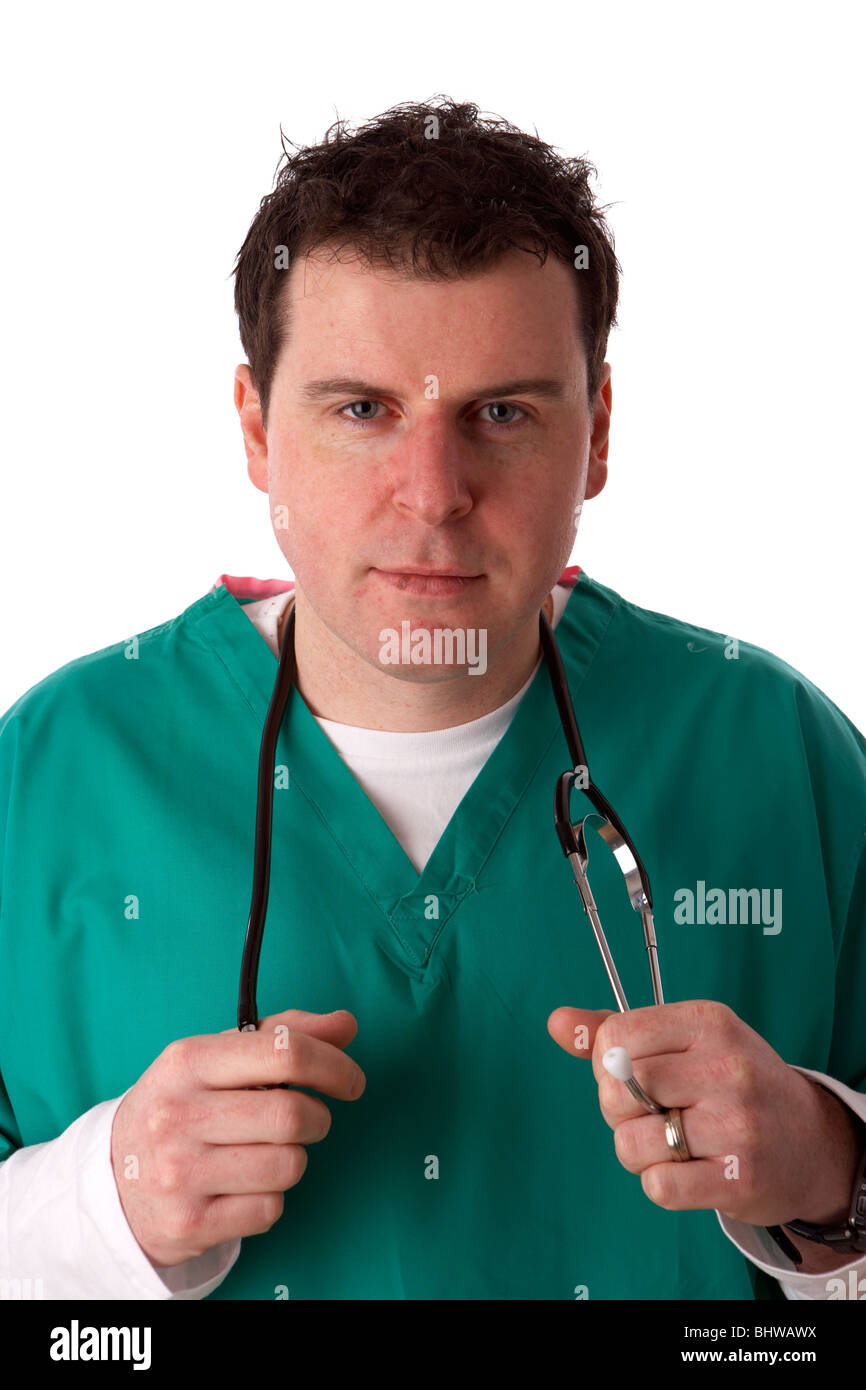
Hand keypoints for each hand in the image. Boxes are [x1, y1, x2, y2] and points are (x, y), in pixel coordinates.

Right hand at [110, 1008, 364, 1267]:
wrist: (112, 1178)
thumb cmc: (182, 1106)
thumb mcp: (217, 1059)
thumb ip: (282, 1035)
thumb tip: (346, 1024)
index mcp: (188, 1061)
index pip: (284, 1051)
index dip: (334, 1065)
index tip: (350, 1079)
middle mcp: (179, 1114)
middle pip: (293, 1114)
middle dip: (318, 1118)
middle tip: (309, 1120)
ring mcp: (180, 1172)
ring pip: (289, 1165)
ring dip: (294, 1159)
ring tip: (266, 1153)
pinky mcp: (189, 1222)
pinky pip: (271, 1209)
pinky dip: (271, 1198)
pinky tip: (243, 1187)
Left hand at [547, 999, 863, 1228]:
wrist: (811, 1142)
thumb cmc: (734, 1084)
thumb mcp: (687, 1040)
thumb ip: (617, 1031)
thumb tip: (557, 1022)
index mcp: (708, 1022)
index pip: (614, 1036)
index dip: (606, 1062)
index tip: (632, 1074)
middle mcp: (726, 1068)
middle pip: (617, 1090)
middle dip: (619, 1109)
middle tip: (655, 1112)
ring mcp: (736, 1125)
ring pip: (631, 1142)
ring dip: (639, 1152)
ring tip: (675, 1143)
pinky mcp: (739, 1178)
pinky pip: (657, 1186)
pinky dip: (661, 1184)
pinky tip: (691, 1170)